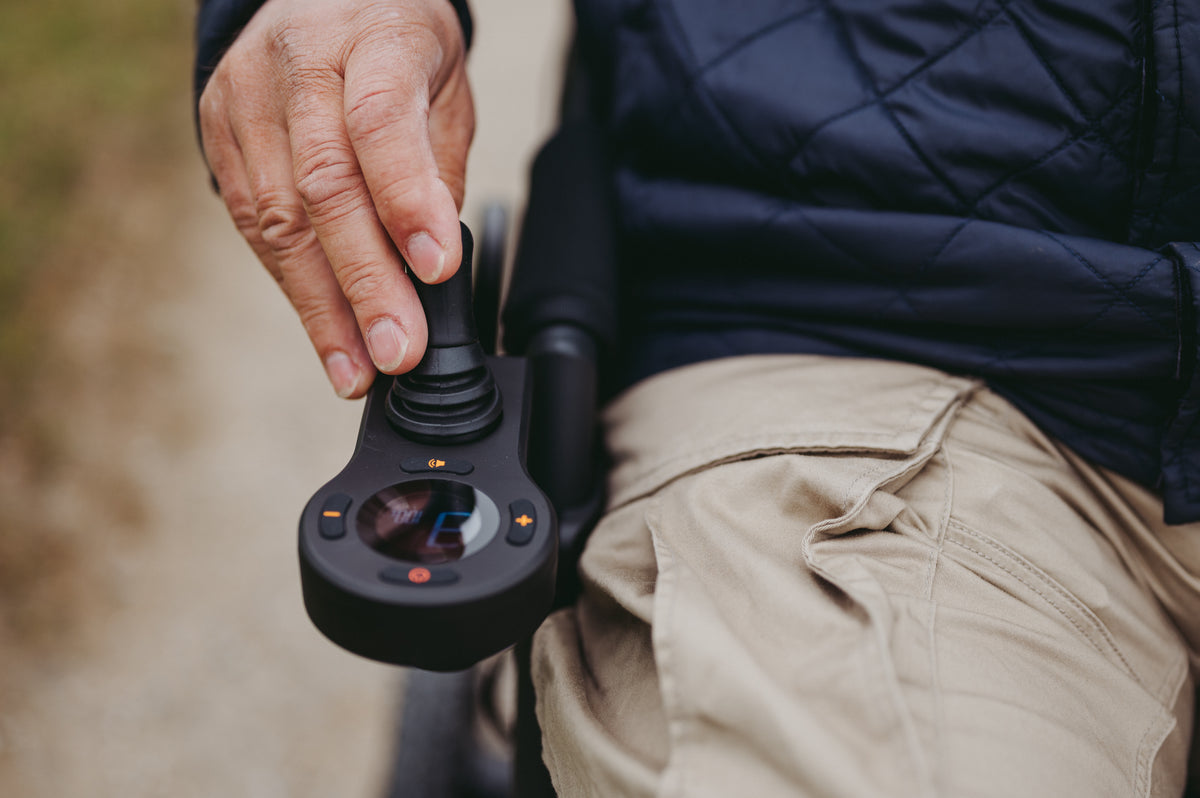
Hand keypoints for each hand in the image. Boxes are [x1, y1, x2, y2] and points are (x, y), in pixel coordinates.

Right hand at [199, 0, 473, 397]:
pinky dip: (294, 286)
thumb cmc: (396, 48)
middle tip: (398, 349)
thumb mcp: (444, 88)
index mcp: (372, 40)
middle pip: (324, 186)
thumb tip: (432, 266)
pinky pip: (255, 224)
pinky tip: (326, 332)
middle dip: (365, 282)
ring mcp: (246, 99)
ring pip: (280, 219)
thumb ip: (437, 168)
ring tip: (358, 367)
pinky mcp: (216, 134)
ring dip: (323, 307)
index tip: (436, 270)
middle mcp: (299, 66)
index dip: (407, 201)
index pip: (381, 123)